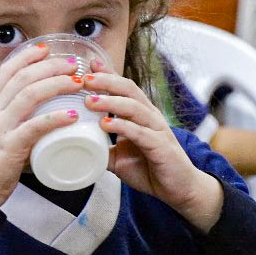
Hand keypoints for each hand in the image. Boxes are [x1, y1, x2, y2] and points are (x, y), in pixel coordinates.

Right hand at [0, 43, 83, 205]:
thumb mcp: (0, 133)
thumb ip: (17, 121)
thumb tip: (44, 114)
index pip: (8, 70)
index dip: (27, 55)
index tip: (47, 47)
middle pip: (23, 77)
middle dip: (50, 66)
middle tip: (74, 64)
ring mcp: (1, 128)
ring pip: (28, 95)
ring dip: (57, 85)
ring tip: (78, 83)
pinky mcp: (9, 147)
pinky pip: (34, 127)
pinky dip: (55, 118)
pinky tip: (72, 115)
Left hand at [82, 65, 223, 230]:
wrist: (178, 189)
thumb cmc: (151, 169)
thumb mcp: (119, 157)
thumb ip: (101, 148)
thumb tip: (77, 145)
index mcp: (141, 114)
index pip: (124, 88)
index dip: (108, 74)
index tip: (88, 65)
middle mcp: (150, 116)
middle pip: (129, 89)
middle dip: (106, 81)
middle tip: (84, 79)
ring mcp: (157, 129)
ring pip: (134, 107)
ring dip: (110, 102)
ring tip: (89, 101)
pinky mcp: (160, 146)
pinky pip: (139, 132)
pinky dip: (122, 126)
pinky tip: (105, 124)